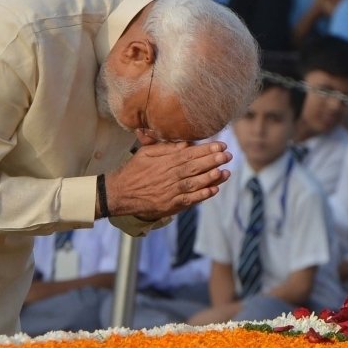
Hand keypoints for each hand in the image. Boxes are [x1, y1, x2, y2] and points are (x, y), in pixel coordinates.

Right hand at [105, 140, 231, 221]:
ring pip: (194, 183)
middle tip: (227, 156)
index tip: (221, 146)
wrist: (119, 193)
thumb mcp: (146, 152)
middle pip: (195, 167)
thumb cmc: (134, 170)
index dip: (207, 149)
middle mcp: (169, 175)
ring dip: (211, 177)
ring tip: (225, 172)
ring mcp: (170, 190)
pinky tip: (213, 190)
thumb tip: (185, 143)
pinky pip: (189, 200)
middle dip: (213, 161)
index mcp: (165, 161)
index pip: (190, 153)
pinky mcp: (169, 204)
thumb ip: (166, 147)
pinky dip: (202, 195)